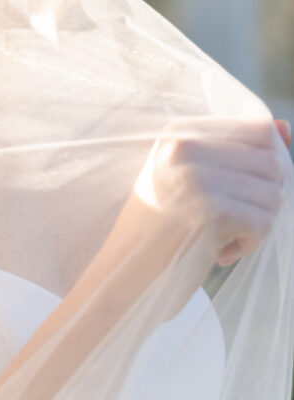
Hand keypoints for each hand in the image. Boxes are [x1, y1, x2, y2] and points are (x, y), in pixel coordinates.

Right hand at [134, 116, 288, 268]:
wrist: (122, 271)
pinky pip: (263, 224)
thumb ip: (237, 150)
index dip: (266, 165)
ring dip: (256, 225)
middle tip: (234, 221)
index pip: (257, 129)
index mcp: (179, 131)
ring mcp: (196, 177)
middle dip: (264, 199)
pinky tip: (220, 252)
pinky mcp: (209, 212)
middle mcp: (186, 145)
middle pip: (271, 162)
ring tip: (223, 237)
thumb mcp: (189, 176)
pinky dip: (249, 245)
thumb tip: (286, 128)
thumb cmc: (160, 227)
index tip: (244, 192)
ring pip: (273, 195)